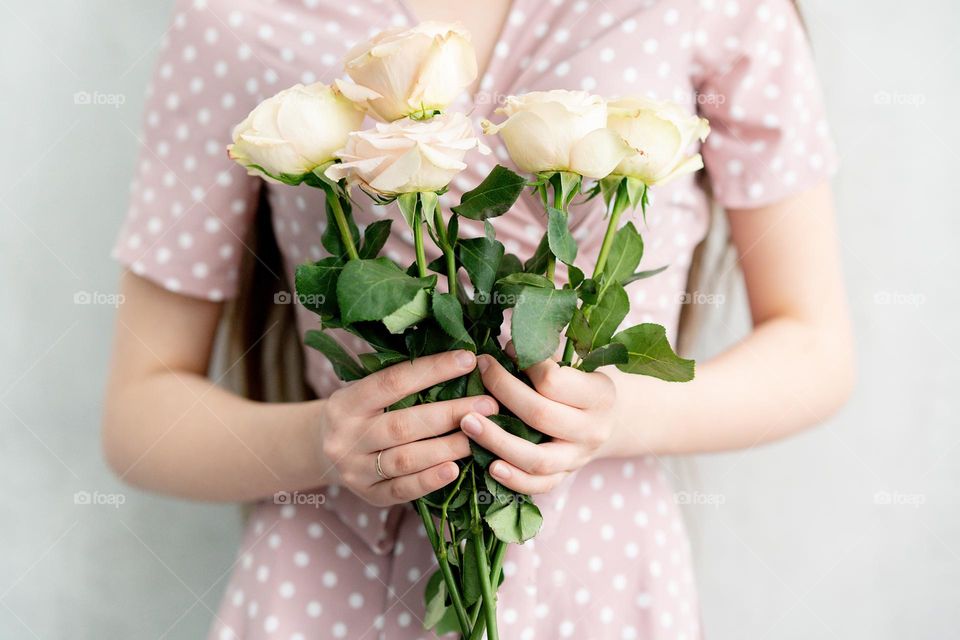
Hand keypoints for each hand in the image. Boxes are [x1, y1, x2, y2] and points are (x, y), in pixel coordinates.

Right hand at [317, 350, 497, 506]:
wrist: (323, 453)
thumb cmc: (360, 414)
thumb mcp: (365, 392)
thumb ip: (400, 381)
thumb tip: (457, 360)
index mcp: (346, 403)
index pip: (392, 382)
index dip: (432, 370)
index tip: (468, 361)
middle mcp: (346, 437)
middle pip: (403, 425)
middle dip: (450, 413)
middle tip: (489, 405)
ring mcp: (355, 470)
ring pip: (406, 459)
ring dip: (448, 447)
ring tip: (482, 436)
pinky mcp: (369, 496)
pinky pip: (403, 490)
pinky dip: (430, 480)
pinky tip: (455, 470)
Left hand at [460, 354, 617, 494]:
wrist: (611, 422)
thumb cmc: (583, 384)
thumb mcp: (578, 364)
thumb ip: (547, 354)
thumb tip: (506, 345)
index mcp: (600, 395)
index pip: (556, 381)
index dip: (527, 363)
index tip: (503, 350)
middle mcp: (592, 430)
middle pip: (541, 415)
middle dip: (504, 393)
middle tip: (479, 374)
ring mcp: (578, 458)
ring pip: (537, 458)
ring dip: (498, 441)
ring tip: (467, 423)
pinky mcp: (564, 477)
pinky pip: (537, 485)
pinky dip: (514, 480)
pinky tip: (490, 466)